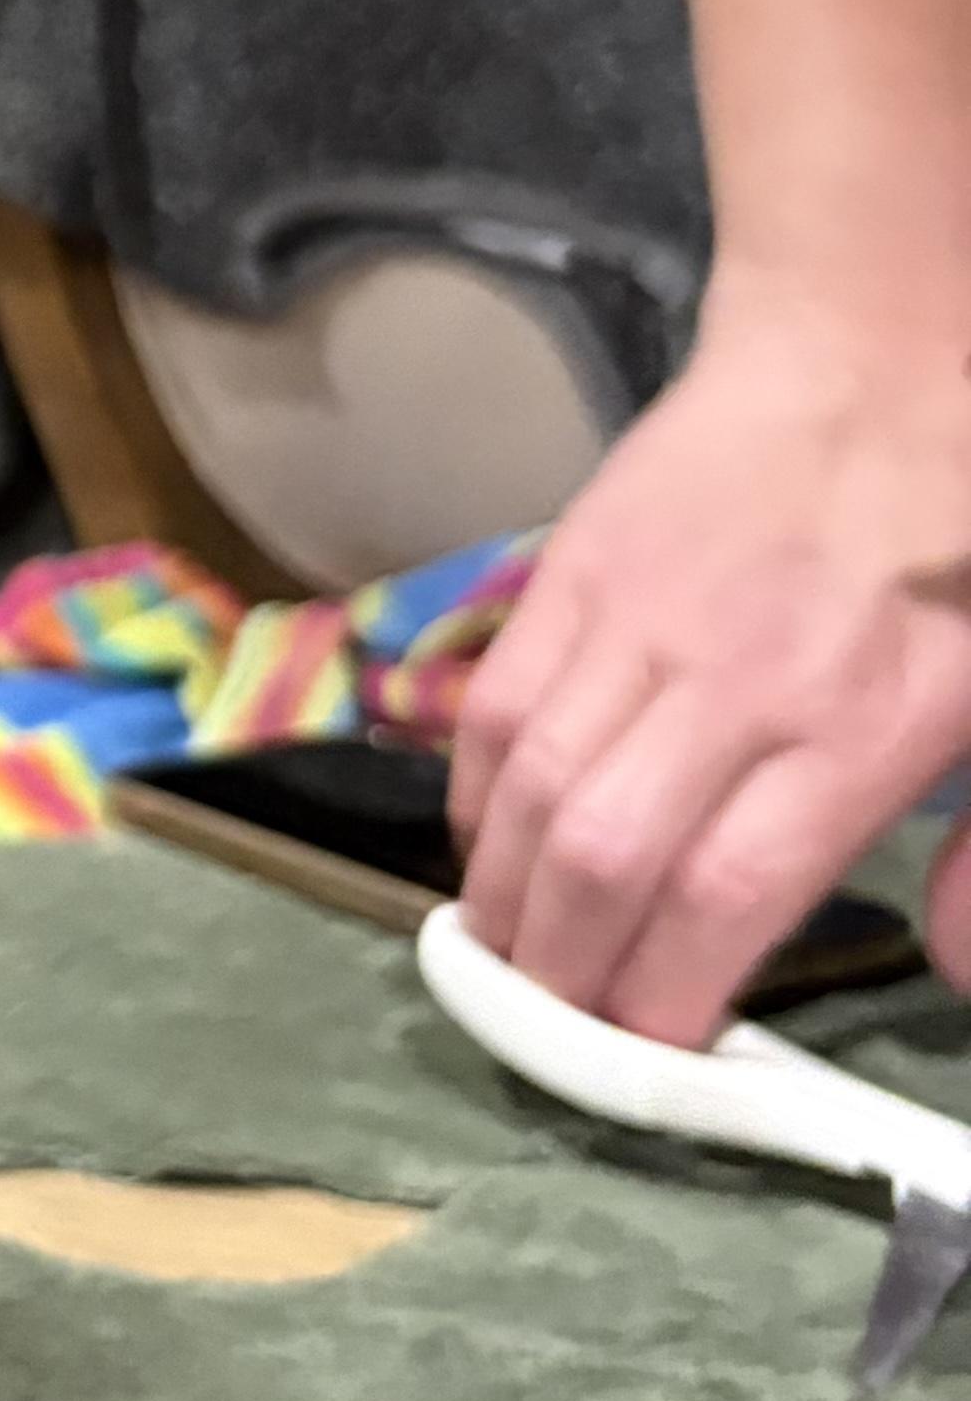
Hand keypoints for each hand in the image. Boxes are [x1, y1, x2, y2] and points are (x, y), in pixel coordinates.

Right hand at [449, 303, 970, 1042]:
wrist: (882, 342)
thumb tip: (948, 967)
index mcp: (862, 725)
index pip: (724, 897)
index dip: (665, 999)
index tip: (653, 1057)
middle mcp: (735, 682)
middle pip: (607, 862)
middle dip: (566, 976)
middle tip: (562, 1033)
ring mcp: (639, 621)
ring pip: (532, 793)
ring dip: (505, 901)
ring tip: (510, 963)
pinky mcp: (575, 570)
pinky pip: (496, 712)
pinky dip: (477, 802)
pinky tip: (493, 848)